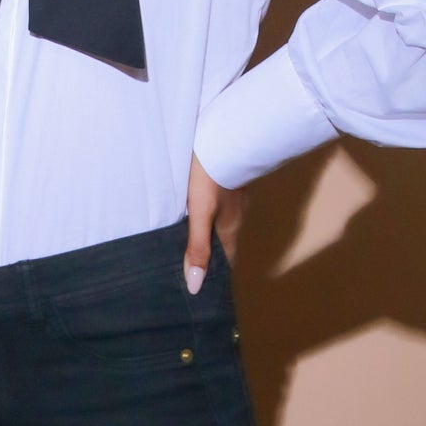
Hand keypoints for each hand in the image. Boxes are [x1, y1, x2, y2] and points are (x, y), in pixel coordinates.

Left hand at [185, 154, 245, 292]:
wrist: (225, 137)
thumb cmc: (210, 176)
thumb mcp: (200, 214)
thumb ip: (197, 247)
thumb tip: (196, 285)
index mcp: (229, 228)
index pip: (226, 261)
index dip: (215, 275)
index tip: (203, 288)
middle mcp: (235, 217)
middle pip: (223, 244)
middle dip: (210, 257)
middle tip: (191, 270)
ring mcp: (233, 200)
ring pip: (220, 225)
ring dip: (208, 236)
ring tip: (190, 245)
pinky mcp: (228, 184)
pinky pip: (218, 208)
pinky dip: (208, 217)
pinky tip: (197, 213)